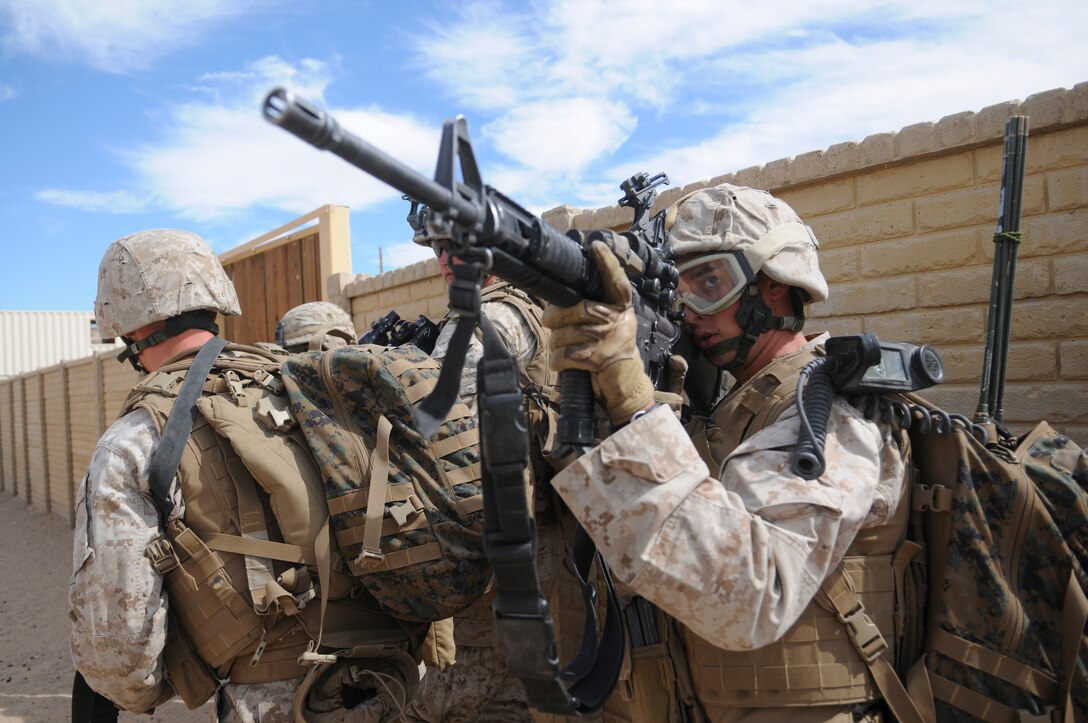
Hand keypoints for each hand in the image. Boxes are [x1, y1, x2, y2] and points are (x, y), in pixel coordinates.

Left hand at [543, 241, 653, 424]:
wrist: (626, 383)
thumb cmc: (610, 350)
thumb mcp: (610, 325)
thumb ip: (594, 309)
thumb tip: (557, 298)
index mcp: (622, 309)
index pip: (617, 282)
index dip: (607, 264)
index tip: (596, 246)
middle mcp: (619, 321)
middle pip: (580, 309)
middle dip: (556, 316)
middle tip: (548, 321)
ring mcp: (610, 341)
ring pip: (568, 333)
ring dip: (555, 343)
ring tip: (557, 346)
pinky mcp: (599, 360)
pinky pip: (567, 355)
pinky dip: (557, 360)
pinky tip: (558, 362)